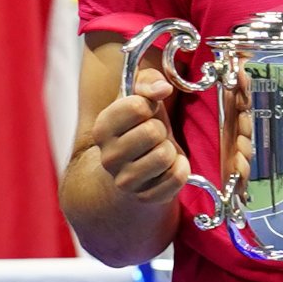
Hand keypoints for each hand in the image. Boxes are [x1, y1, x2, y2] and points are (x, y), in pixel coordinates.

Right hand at [90, 76, 187, 206]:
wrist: (134, 168)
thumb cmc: (138, 126)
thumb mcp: (139, 97)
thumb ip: (148, 83)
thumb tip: (162, 89)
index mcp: (102, 128)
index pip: (138, 106)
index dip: (149, 105)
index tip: (144, 113)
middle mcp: (108, 157)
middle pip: (153, 131)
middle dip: (160, 130)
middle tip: (153, 136)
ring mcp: (125, 181)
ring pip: (165, 155)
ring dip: (169, 149)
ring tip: (158, 151)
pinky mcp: (145, 198)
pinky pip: (177, 177)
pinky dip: (181, 168)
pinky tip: (169, 167)